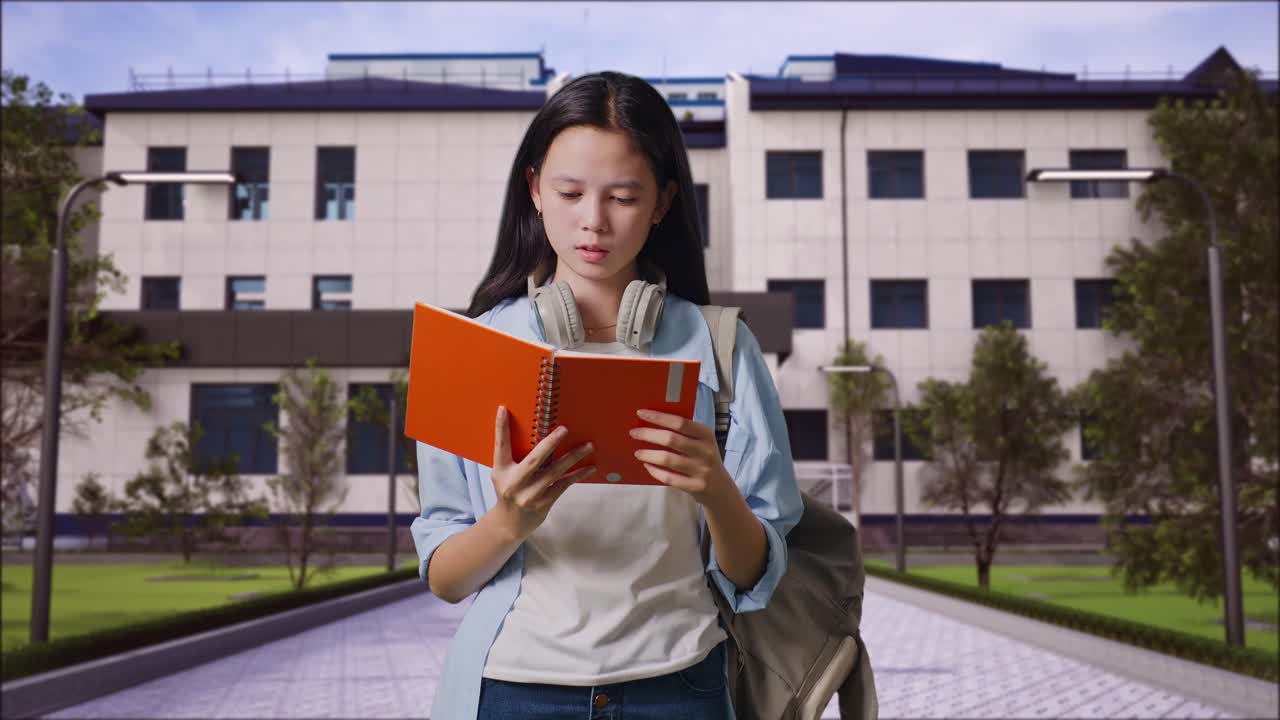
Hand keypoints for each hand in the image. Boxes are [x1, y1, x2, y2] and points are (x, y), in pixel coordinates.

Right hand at [490, 405, 595, 540]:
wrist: (509, 524)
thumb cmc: (509, 490)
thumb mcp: (503, 473)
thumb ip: (512, 455)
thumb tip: (527, 428)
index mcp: (501, 470)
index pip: (500, 446)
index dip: (501, 428)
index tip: (503, 409)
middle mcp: (515, 482)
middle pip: (534, 460)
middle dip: (550, 443)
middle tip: (564, 429)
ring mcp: (530, 494)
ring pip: (554, 472)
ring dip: (573, 457)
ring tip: (588, 446)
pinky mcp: (544, 503)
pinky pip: (563, 485)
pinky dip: (577, 475)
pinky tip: (590, 467)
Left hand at [630, 409, 733, 503]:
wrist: (721, 489)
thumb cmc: (705, 460)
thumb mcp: (702, 443)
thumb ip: (685, 433)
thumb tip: (653, 422)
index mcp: (706, 435)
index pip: (680, 422)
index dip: (659, 417)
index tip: (641, 413)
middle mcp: (705, 451)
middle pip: (671, 439)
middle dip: (648, 434)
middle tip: (634, 433)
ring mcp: (701, 470)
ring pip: (668, 459)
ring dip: (648, 454)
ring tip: (637, 452)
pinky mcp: (695, 486)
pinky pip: (669, 478)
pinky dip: (655, 471)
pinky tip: (647, 466)